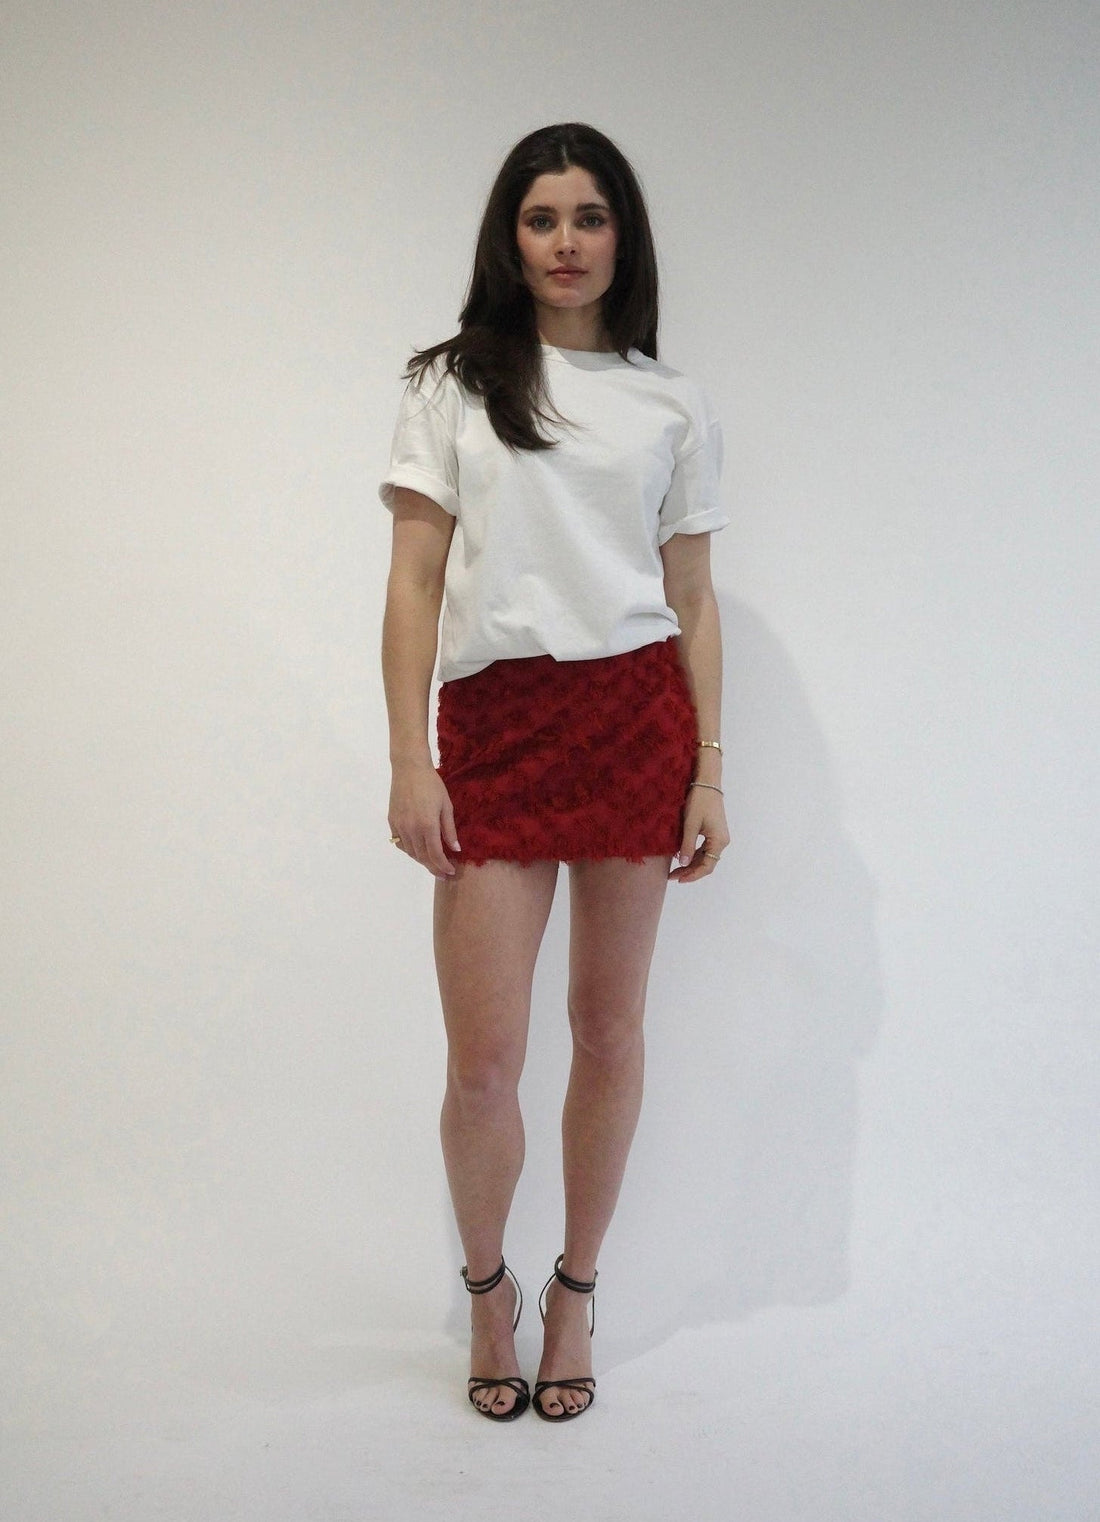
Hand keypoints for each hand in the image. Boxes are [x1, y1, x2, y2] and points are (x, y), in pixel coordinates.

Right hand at [388, 761, 459, 878]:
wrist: (409, 768)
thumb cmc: (432, 784)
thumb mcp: (446, 806)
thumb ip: (449, 830)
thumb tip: (455, 849)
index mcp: (428, 825)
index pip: (435, 855)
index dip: (443, 866)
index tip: (450, 872)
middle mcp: (412, 829)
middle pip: (422, 857)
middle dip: (433, 867)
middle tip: (442, 873)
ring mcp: (400, 826)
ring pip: (410, 852)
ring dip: (421, 860)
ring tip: (432, 863)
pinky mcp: (392, 821)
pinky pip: (400, 842)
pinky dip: (409, 850)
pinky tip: (417, 850)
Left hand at [668, 782, 729, 882]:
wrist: (707, 783)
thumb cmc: (699, 801)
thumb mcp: (690, 824)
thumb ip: (687, 845)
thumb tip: (682, 864)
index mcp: (718, 841)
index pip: (707, 866)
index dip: (692, 875)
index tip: (678, 879)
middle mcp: (722, 841)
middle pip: (706, 863)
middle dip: (690, 871)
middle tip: (672, 876)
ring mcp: (719, 837)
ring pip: (705, 857)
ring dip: (691, 864)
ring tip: (675, 869)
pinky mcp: (714, 832)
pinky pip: (704, 849)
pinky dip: (694, 855)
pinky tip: (681, 856)